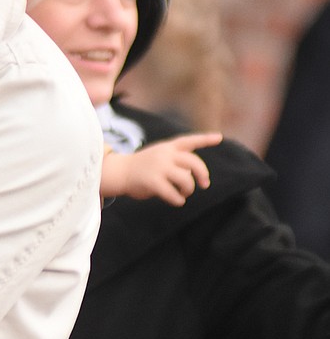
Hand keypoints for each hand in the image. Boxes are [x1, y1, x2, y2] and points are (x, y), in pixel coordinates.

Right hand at [103, 132, 221, 205]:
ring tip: (183, 193)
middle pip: (194, 163)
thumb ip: (175, 162)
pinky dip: (178, 200)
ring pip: (186, 180)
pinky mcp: (153, 182)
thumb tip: (194, 179)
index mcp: (167, 147)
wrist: (118, 172)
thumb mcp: (158, 157)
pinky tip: (177, 200)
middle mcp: (164, 155)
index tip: (219, 138)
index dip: (205, 139)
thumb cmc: (141, 168)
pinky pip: (174, 194)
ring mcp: (159, 168)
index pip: (188, 141)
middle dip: (203, 174)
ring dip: (188, 190)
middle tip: (204, 184)